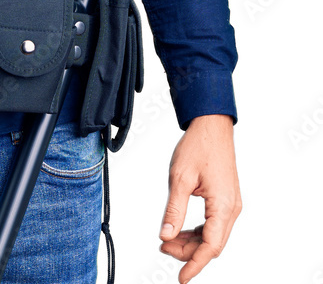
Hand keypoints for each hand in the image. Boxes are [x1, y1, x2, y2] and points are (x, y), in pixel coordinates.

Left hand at [159, 114, 241, 282]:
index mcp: (223, 205)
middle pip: (212, 244)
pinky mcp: (225, 199)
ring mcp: (230, 204)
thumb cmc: (199, 146)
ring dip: (191, 242)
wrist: (211, 126)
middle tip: (163, 247)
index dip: (195, 264)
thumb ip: (174, 209)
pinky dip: (197, 231)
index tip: (182, 278)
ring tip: (168, 240)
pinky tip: (181, 230)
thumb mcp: (180, 178)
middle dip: (187, 252)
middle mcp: (231, 208)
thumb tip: (166, 235)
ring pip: (213, 236)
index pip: (210, 246)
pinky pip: (213, 224)